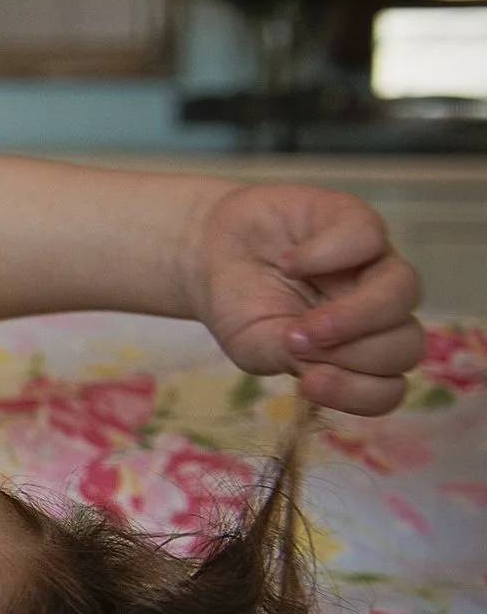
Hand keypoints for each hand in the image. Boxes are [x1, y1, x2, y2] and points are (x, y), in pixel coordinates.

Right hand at [189, 183, 425, 416]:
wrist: (208, 252)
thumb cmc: (239, 306)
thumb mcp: (255, 346)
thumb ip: (292, 362)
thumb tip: (320, 369)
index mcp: (358, 352)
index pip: (387, 387)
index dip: (358, 393)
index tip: (307, 382)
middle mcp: (378, 312)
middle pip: (405, 345)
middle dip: (354, 354)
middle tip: (296, 342)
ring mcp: (373, 264)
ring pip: (403, 293)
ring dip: (356, 315)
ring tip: (306, 320)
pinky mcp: (357, 219)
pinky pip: (368, 239)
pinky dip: (325, 255)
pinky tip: (290, 261)